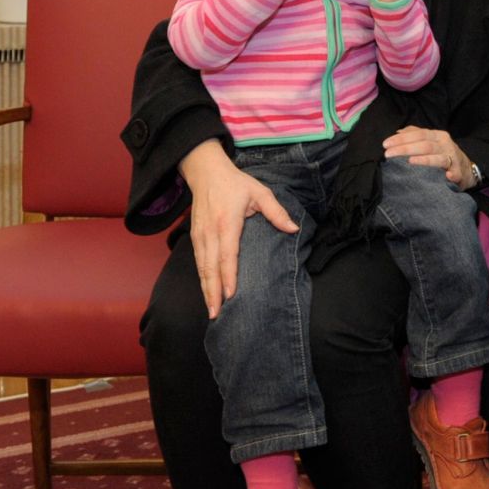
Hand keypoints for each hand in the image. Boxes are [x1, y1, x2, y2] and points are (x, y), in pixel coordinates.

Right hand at [177, 139, 298, 318]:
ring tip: (211, 310)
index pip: (228, 254)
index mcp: (228, 223)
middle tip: (217, 315)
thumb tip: (294, 229)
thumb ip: (276, 212)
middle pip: (210, 267)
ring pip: (202, 268)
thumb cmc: (236, 183)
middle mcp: (211, 232)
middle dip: (213, 292)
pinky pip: (198, 262)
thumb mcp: (260, 192)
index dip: (228, 276)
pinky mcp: (195, 237)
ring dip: (206, 289)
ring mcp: (200, 236)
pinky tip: (207, 292)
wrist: (206, 173)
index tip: (231, 295)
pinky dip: (202, 279)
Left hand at [383, 124, 474, 186]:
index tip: (386, 144)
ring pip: (438, 158)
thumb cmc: (443, 154)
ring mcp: (452, 158)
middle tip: (388, 154)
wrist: (466, 169)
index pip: (418, 134)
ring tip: (410, 162)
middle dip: (405, 149)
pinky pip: (454, 173)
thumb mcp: (431, 141)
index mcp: (436, 135)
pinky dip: (451, 174)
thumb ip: (415, 135)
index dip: (402, 138)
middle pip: (425, 144)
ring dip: (424, 160)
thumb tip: (398, 132)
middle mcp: (445, 144)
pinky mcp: (458, 172)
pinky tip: (446, 176)